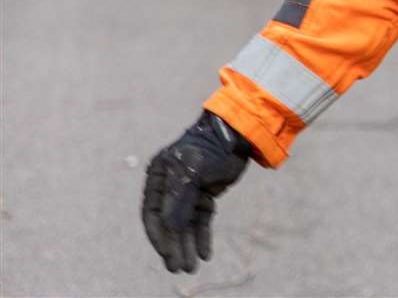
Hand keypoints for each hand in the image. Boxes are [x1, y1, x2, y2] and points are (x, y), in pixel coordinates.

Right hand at [142, 112, 250, 272]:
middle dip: (174, 246)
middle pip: (168, 223)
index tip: (168, 255)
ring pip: (185, 225)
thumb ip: (179, 201)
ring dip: (187, 246)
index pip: (153, 214)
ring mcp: (187, 191)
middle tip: (180, 269)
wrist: (241, 133)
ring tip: (191, 268)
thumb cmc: (213, 147)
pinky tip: (205, 254)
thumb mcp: (193, 172)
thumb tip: (169, 230)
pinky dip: (201, 236)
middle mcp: (169, 186)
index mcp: (158, 177)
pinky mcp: (204, 195)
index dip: (159, 236)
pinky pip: (200, 220)